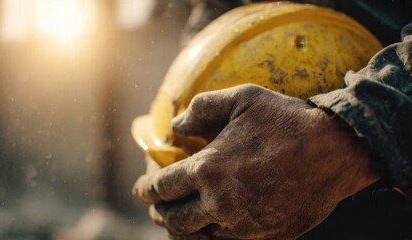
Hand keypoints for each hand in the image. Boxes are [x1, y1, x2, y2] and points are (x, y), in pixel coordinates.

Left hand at [133, 84, 379, 238]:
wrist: (335, 151)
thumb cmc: (287, 121)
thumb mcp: (242, 98)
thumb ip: (201, 108)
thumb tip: (175, 125)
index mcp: (209, 169)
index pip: (161, 187)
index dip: (145, 189)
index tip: (140, 188)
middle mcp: (221, 202)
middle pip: (173, 218)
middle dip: (158, 212)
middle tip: (155, 206)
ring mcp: (242, 224)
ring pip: (196, 238)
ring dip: (179, 230)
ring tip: (176, 221)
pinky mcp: (264, 236)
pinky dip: (209, 237)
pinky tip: (209, 227)